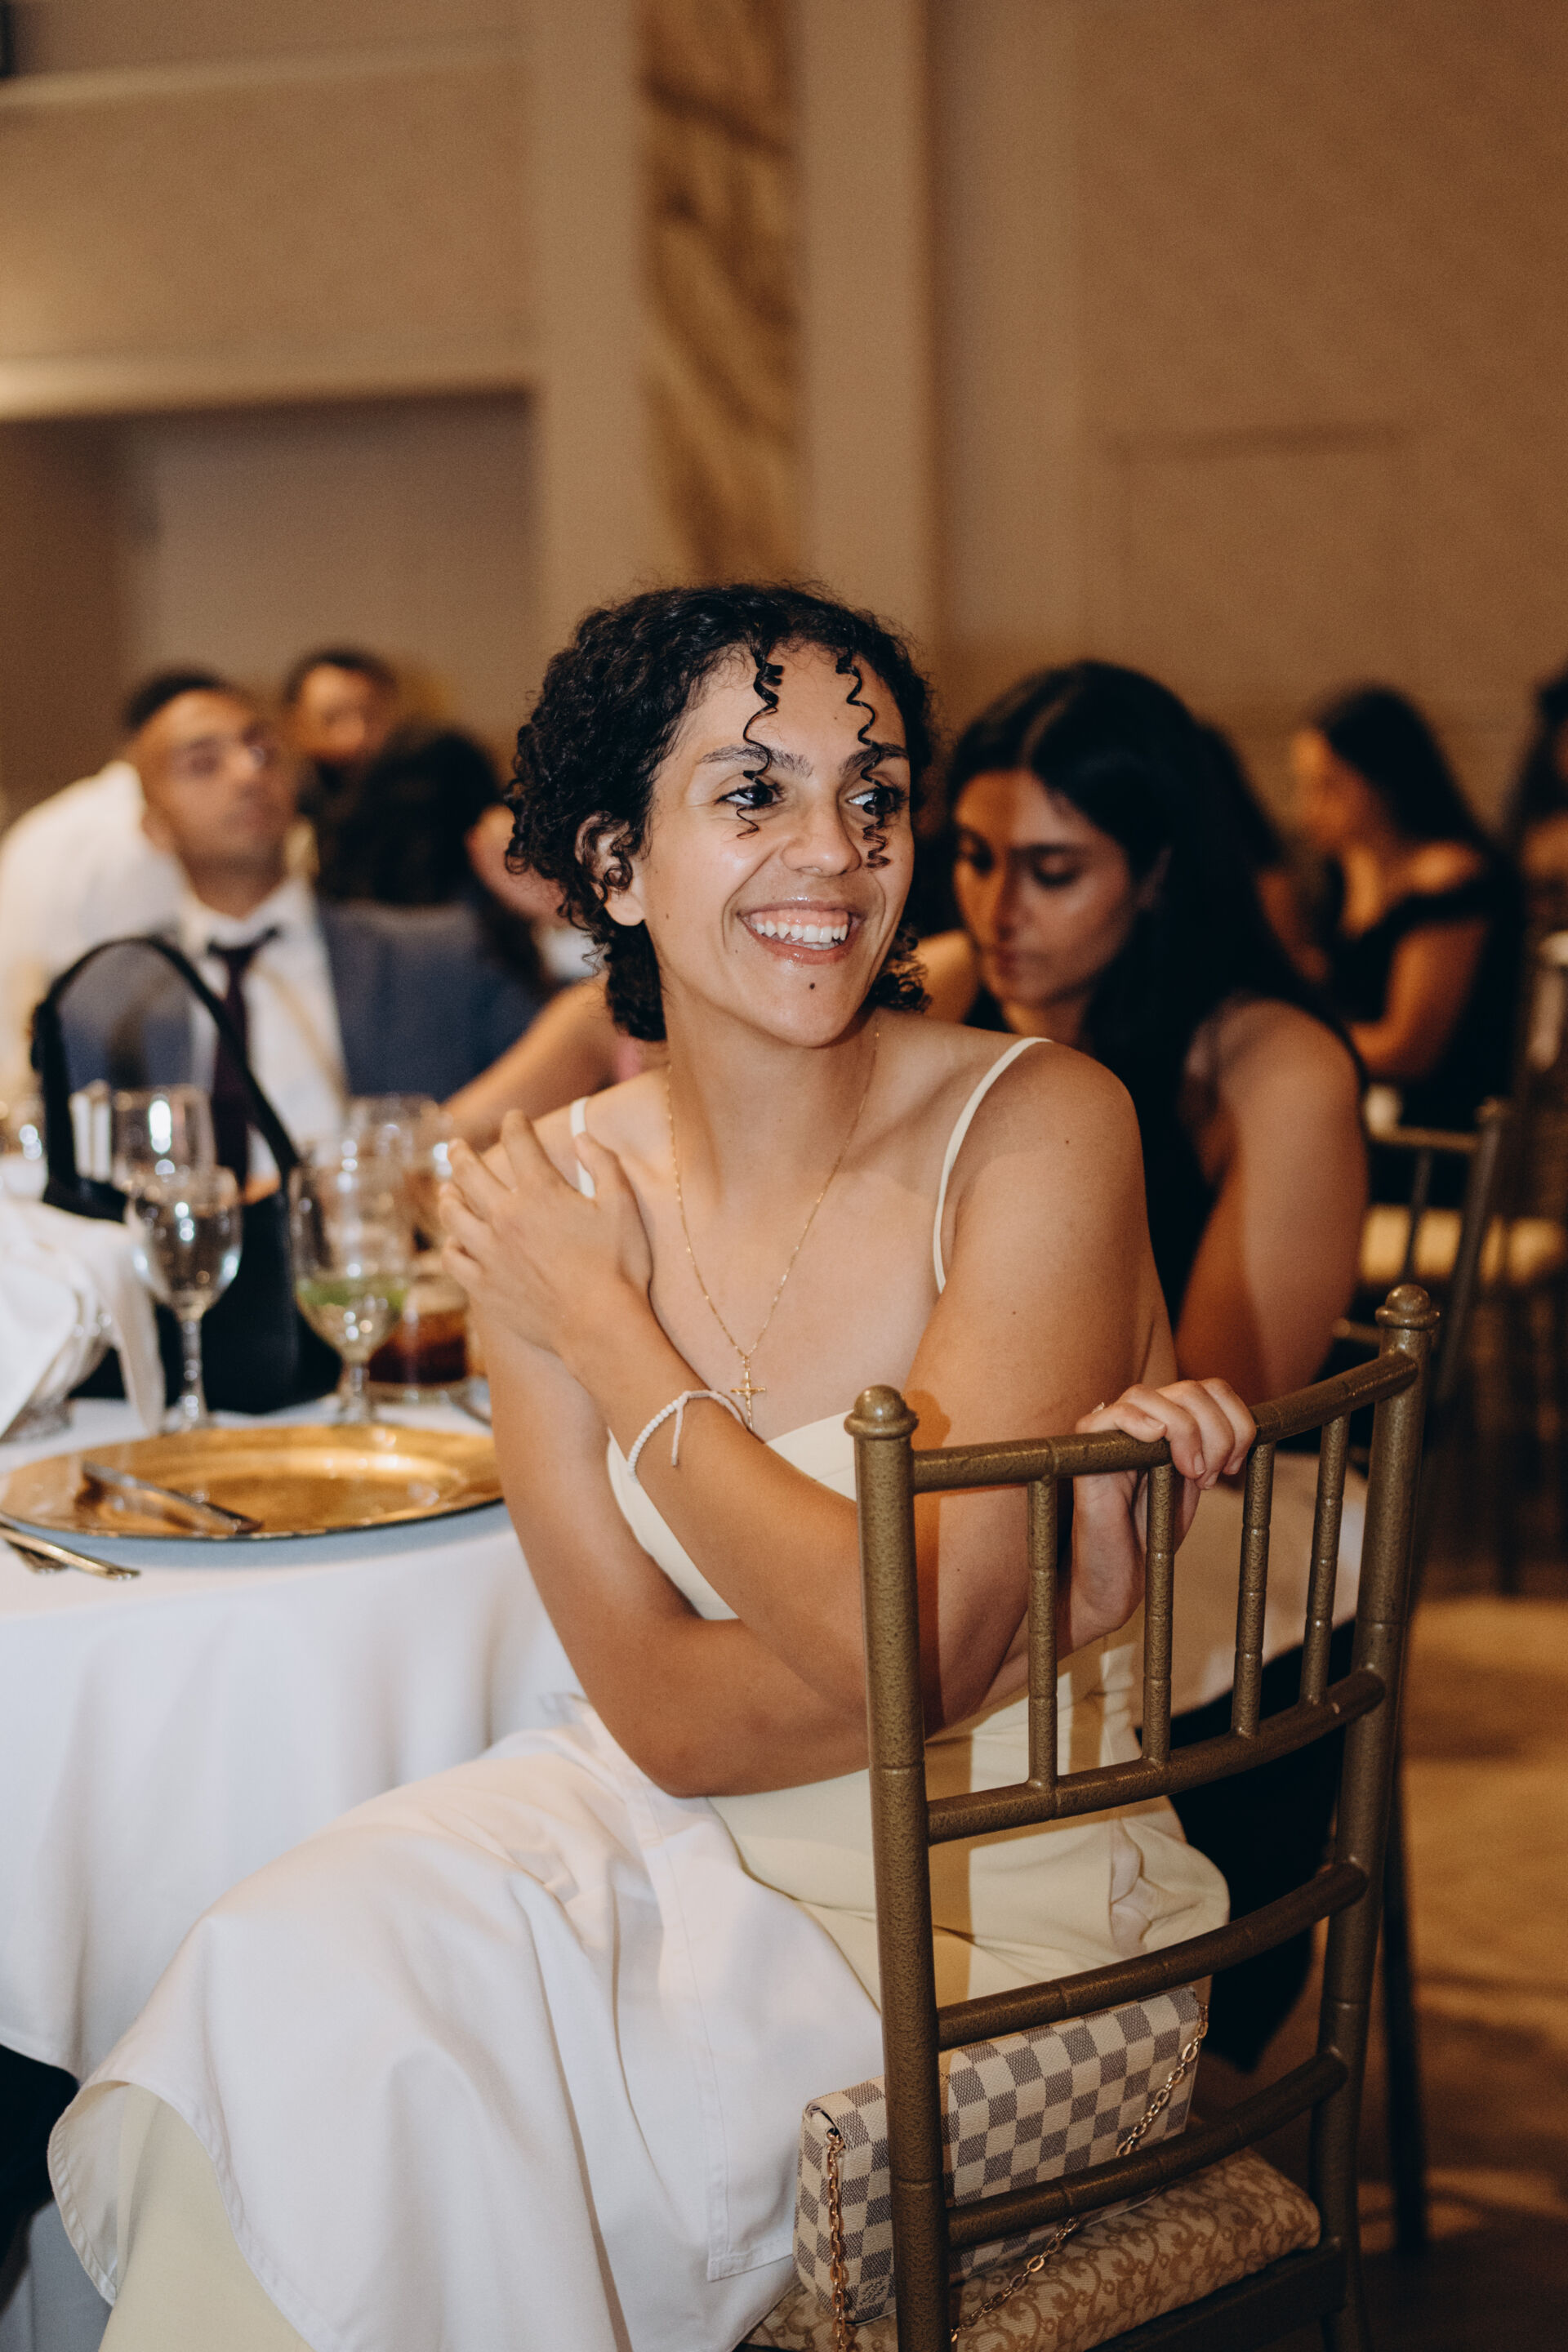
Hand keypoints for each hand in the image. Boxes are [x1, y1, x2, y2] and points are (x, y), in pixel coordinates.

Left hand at [440, 1110, 652, 1360]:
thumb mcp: (623, 1206)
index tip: (514, 1117)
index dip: (515, 1124)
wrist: (599, 1325)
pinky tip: (454, 1243)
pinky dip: (451, 1247)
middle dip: (462, 1153)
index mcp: (540, 1192)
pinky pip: (454, 1260)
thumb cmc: (618, 1266)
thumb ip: (604, 1164)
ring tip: (447, 1191)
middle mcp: (506, 1217)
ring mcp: (489, 1253)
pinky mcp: (484, 1286)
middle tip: (456, 1146)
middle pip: (470, 1174)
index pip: (520, 1143)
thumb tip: (582, 1137)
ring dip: (448, 1198)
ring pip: (453, 1215)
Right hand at [1065, 1379, 1254, 1649]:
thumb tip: (1241, 1425)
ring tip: (1190, 1473)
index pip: (1211, 1390)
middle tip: (1211, 1477)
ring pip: (1151, 1395)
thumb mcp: (1194, 1481)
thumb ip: (1210, 1448)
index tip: (1234, 1465)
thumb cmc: (1152, 1531)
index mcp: (1169, 1422)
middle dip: (1217, 1433)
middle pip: (1190, 1390)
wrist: (1120, 1572)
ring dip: (1186, 1432)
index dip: (1235, 1421)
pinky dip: (1137, 1421)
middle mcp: (1141, 1418)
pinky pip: (1110, 1415)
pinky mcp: (1086, 1451)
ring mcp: (1112, 1432)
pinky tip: (1155, 1439)